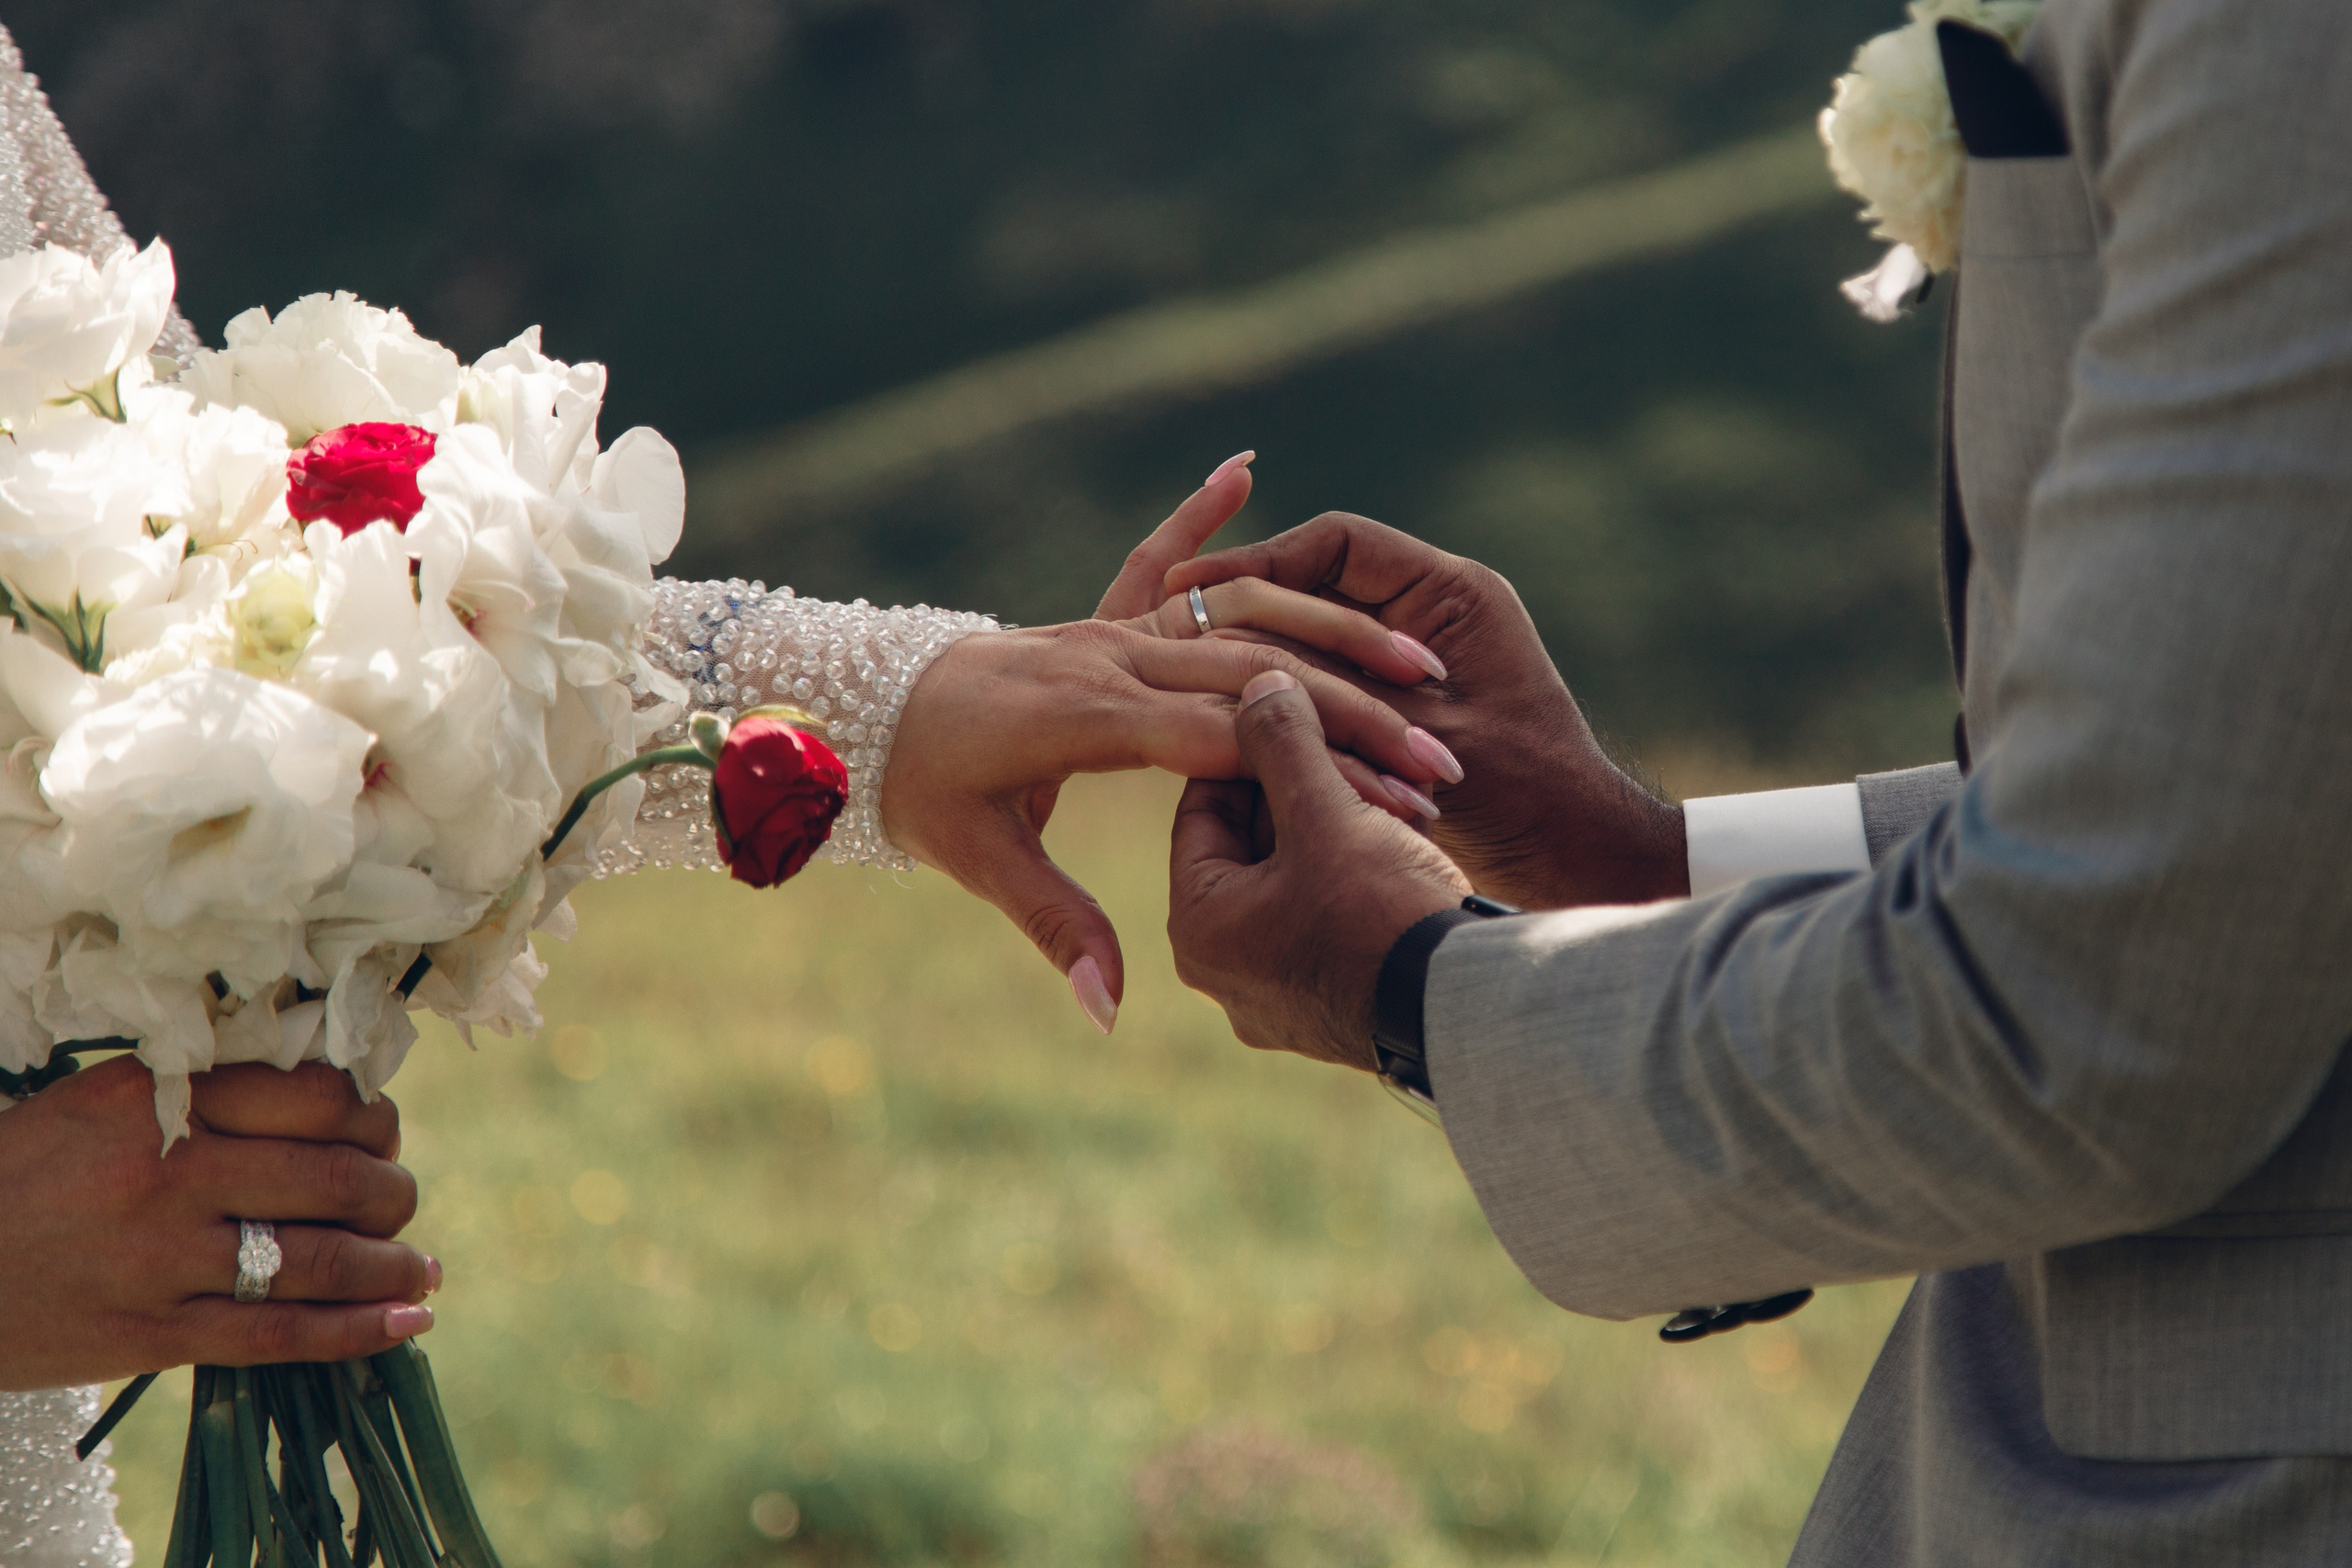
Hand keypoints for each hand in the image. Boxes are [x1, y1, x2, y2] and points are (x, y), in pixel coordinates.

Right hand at [0, 1057, 436, 1391]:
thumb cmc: (25, 1174)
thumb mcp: (104, 1103)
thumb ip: (209, 1093)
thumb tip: (336, 1098)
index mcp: (160, 1097)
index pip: (317, 1094)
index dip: (372, 1114)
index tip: (379, 1130)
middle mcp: (169, 1170)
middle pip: (338, 1176)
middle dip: (393, 1190)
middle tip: (397, 1198)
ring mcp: (161, 1257)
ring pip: (322, 1256)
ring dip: (393, 1262)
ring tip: (418, 1264)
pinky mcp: (150, 1333)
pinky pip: (279, 1332)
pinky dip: (357, 1329)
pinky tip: (406, 1319)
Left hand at [881, 466, 1444, 1036]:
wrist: (860, 712)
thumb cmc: (921, 788)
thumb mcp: (980, 862)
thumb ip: (1055, 928)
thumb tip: (1107, 1012)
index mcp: (1084, 716)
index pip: (1224, 740)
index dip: (1315, 770)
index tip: (1395, 802)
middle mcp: (1104, 657)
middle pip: (1254, 677)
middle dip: (1355, 717)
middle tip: (1441, 758)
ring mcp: (1103, 627)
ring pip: (1234, 620)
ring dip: (1329, 638)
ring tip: (1420, 667)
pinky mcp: (1098, 615)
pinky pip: (1156, 559)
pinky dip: (1196, 512)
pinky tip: (1241, 464)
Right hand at [1168, 512, 1688, 908]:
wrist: (1575, 855)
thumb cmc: (1523, 797)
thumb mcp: (1418, 737)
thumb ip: (1341, 699)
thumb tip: (1246, 674)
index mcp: (1450, 594)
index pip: (1334, 544)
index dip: (1258, 562)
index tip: (1191, 588)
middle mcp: (1435, 609)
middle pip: (1319, 581)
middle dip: (1248, 607)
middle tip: (1170, 623)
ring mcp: (1418, 656)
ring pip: (1317, 635)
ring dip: (1264, 655)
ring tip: (1187, 670)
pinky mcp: (1404, 701)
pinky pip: (1329, 681)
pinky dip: (1288, 697)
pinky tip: (1231, 719)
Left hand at [1168, 671, 1471, 1069]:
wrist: (1469, 1014)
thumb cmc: (1382, 913)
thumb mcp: (1327, 813)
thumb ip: (1284, 742)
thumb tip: (1256, 684)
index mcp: (1198, 927)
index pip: (1204, 808)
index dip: (1251, 749)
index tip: (1294, 714)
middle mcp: (1224, 973)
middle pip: (1251, 846)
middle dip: (1304, 791)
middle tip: (1350, 746)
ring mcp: (1279, 999)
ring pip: (1298, 881)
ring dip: (1339, 829)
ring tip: (1388, 787)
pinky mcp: (1332, 1011)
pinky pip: (1331, 922)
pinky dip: (1361, 878)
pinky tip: (1406, 837)